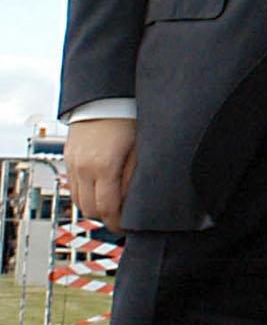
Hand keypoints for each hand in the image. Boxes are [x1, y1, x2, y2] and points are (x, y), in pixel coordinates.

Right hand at [65, 118, 137, 233]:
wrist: (106, 95)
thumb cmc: (130, 118)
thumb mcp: (141, 148)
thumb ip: (135, 176)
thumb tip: (133, 202)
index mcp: (104, 166)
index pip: (107, 209)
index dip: (118, 223)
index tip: (129, 228)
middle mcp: (83, 167)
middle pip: (90, 209)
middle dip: (106, 218)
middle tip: (123, 218)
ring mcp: (72, 162)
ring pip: (77, 200)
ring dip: (94, 206)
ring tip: (113, 205)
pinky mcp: (68, 157)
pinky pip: (73, 185)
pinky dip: (85, 193)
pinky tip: (101, 189)